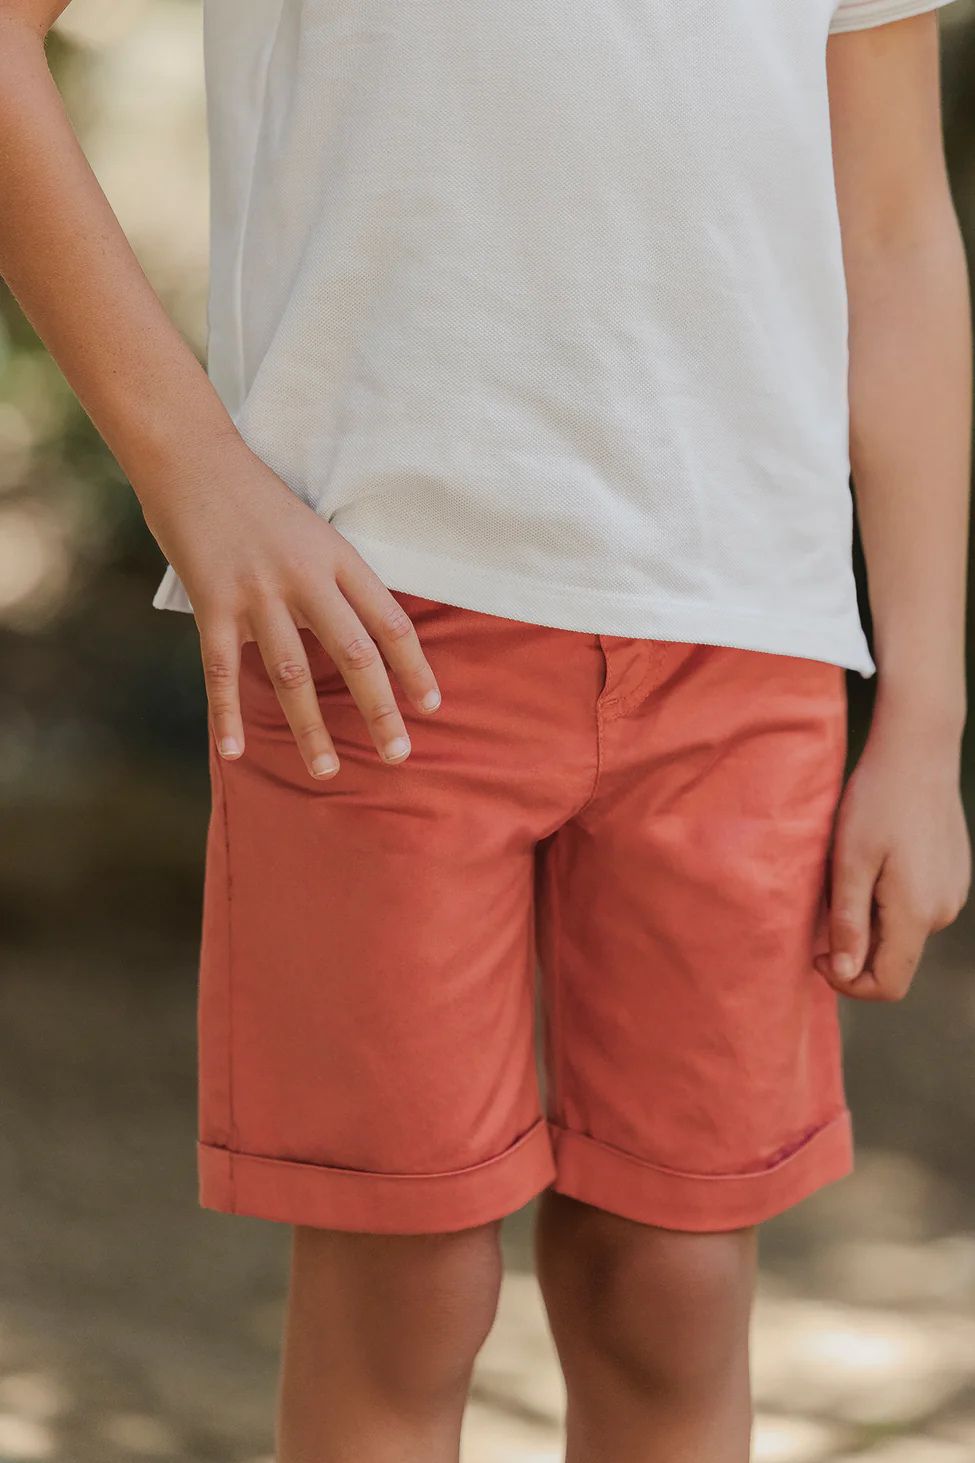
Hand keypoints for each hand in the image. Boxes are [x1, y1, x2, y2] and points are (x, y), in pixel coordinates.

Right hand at [142, 432, 441, 779]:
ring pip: (292, 673)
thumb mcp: (313, 533)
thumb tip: (358, 639)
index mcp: (338, 558)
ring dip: (310, 727)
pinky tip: (234, 751)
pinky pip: (220, 669)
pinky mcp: (211, 600)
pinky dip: (227, 713)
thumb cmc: (257, 499)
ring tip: (325, 770)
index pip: (390, 622)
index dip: (415, 668)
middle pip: (354, 653)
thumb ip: (334, 583)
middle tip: (398, 754)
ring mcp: (257, 591)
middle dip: (379, 708)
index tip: (431, 706)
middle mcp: (305, 577)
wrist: (192, 457)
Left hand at [815, 706, 969, 1000]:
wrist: (917, 754)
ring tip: (849, 875)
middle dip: (855, 945)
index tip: (818, 953)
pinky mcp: (953, 877)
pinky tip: (873, 864)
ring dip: (870, 920)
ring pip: (902, 933)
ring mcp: (952, 894)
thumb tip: (844, 972)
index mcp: (915, 913)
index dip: (848, 982)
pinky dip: (887, 902)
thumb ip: (849, 922)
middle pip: (894, 959)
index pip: (887, 984)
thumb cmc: (877, 802)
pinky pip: (915, 908)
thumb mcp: (849, 862)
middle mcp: (942, 912)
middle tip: (827, 902)